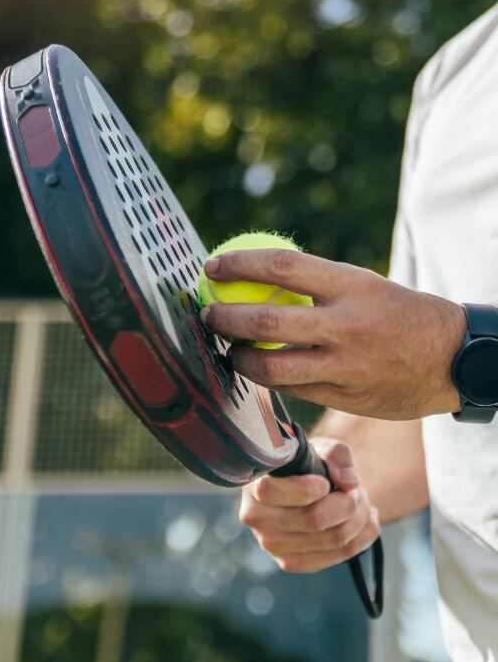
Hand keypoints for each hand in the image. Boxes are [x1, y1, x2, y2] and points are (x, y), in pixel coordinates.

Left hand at [200, 247, 463, 418]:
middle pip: (266, 320)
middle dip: (225, 317)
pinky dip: (267, 379)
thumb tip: (251, 272)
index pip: (281, 267)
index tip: (212, 267)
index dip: (238, 265)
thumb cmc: (396, 313)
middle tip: (207, 313)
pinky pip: (292, 390)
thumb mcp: (363, 284)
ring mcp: (346, 365)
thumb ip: (315, 282)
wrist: (453, 358)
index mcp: (351, 286)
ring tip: (226, 349)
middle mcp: (347, 325)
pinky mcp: (345, 397)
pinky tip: (255, 370)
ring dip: (238, 357)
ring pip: (271, 365)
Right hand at [240, 439, 379, 572]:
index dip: (312, 488)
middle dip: (348, 504)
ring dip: (359, 519)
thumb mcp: (321, 449)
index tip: (326, 481)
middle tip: (356, 491)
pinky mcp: (289, 562)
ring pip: (333, 539)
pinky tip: (365, 522)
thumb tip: (349, 482)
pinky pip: (338, 556)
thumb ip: (337, 455)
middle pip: (314, 520)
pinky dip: (362, 538)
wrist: (305, 489)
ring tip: (361, 503)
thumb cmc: (308, 466)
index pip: (275, 493)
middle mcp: (255, 517)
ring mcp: (270, 543)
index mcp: (253, 485)